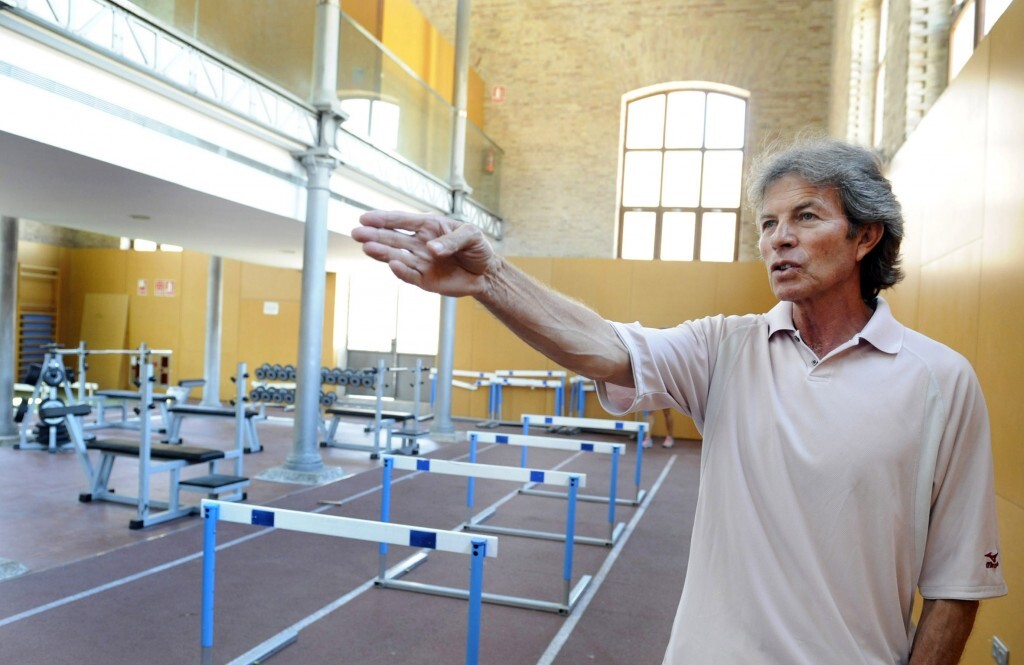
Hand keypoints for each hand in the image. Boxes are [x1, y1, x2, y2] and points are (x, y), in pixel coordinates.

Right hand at [351, 211, 498, 297]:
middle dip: (374, 235)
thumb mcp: (471, 236)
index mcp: (428, 226)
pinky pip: (409, 276)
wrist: (486, 273)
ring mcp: (420, 262)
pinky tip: (391, 264)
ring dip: (381, 252)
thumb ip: (452, 240)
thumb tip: (431, 249)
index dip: (383, 219)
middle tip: (357, 234)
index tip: (365, 218)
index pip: (402, 221)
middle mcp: (420, 243)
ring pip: (396, 256)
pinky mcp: (424, 280)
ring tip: (366, 247)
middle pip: (393, 238)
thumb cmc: (478, 248)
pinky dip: (401, 271)